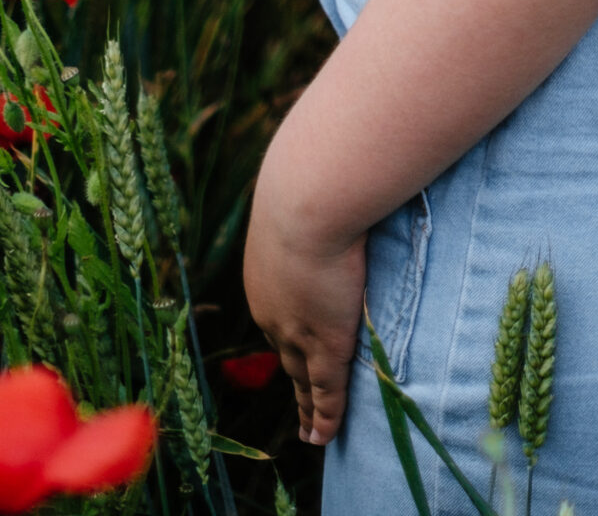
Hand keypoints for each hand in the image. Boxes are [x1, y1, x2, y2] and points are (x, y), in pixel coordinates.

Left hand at [243, 140, 366, 446]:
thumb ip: (319, 190)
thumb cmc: (314, 178)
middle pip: (284, 352)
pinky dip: (325, 415)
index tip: (292, 345)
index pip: (278, 312)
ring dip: (306, 402)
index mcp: (266, 272)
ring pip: (301, 377)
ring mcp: (297, 330)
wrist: (310, 194)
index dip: (287, 332)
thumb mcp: (307, 189)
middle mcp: (273, 308)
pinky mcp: (325, 344)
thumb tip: (332, 161)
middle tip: (299, 396)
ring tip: (310, 428)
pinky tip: (323, 436)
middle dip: (292, 373)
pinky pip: (324, 392)